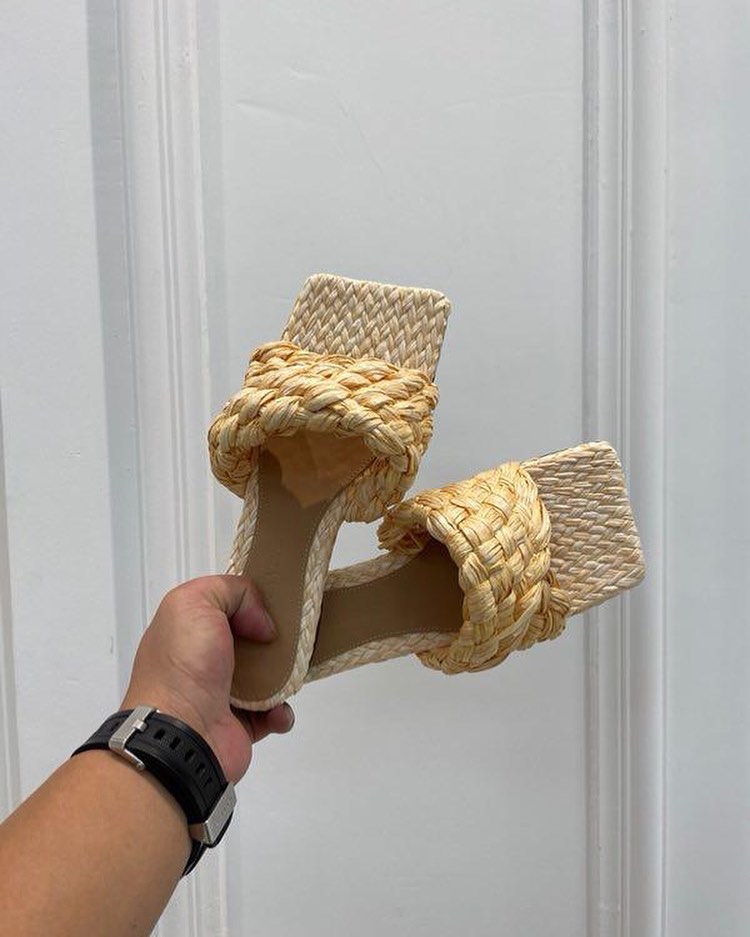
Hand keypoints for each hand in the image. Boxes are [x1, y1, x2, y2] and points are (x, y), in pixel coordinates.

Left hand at [120, 575, 293, 783]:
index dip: (249, 601)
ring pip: (266, 676)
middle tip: (290, 635)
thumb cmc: (181, 667)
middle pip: (249, 640)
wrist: (181, 735)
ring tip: (289, 671)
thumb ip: (232, 591)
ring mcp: (221, 694)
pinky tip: (277, 706)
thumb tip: (261, 622)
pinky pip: (272, 712)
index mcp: (188, 630)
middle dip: (273, 637)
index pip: (223, 606)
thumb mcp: (194, 602)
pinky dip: (281, 710)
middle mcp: (202, 661)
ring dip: (283, 673)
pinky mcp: (241, 724)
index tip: (271, 603)